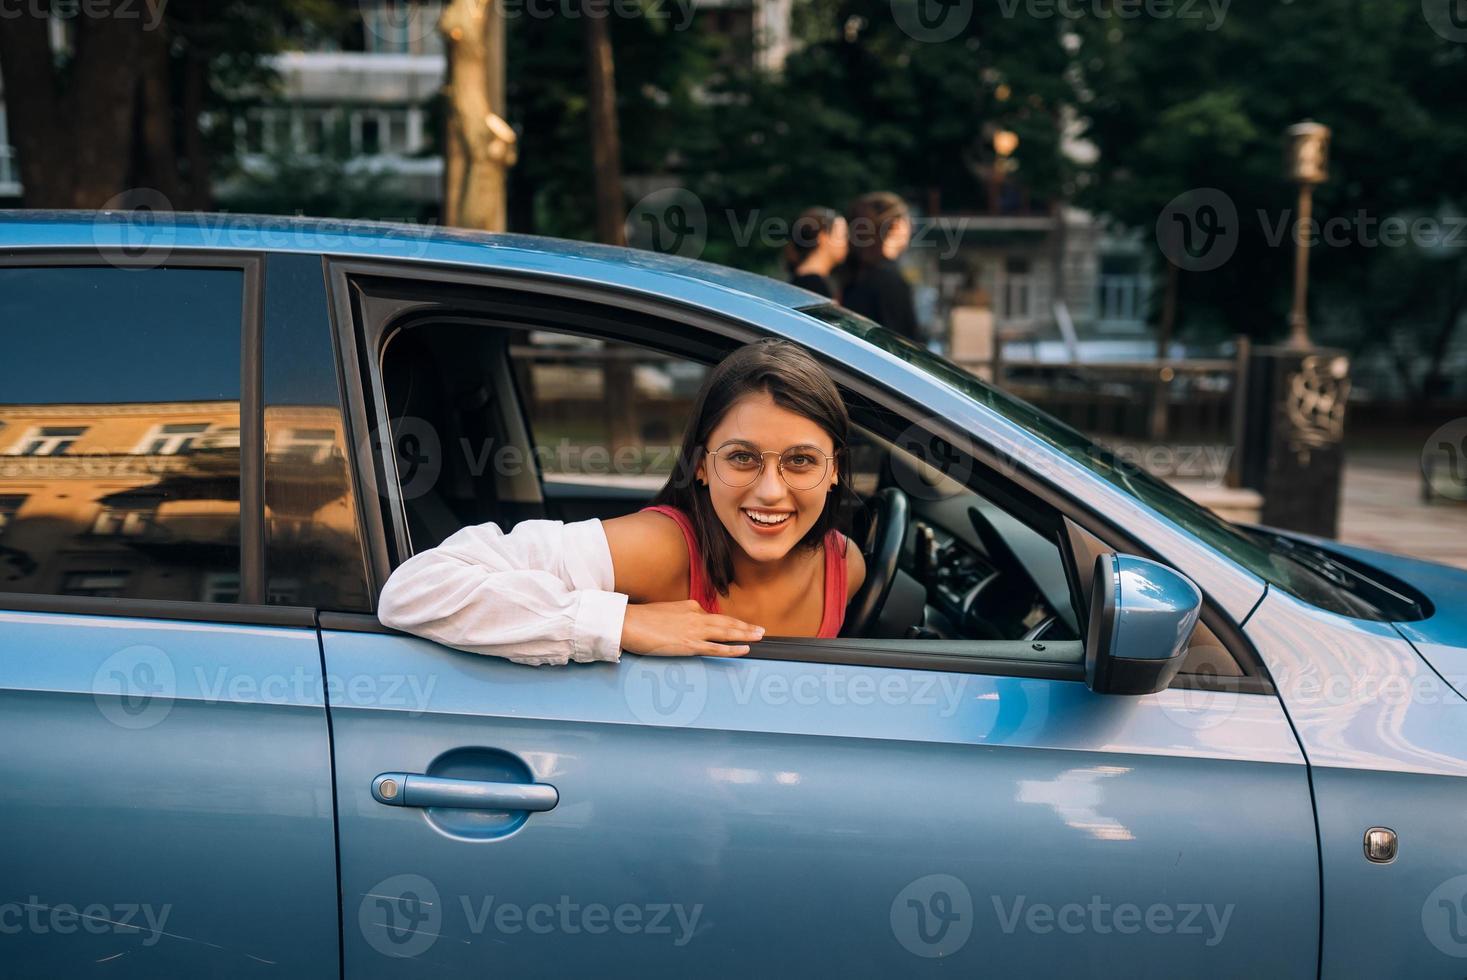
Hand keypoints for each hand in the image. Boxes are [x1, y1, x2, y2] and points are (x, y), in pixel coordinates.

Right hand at [620, 600, 764, 656]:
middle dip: (745, 626)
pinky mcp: (689, 645)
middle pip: (726, 622)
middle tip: (761, 630)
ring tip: (760, 636)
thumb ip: (680, 618)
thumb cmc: (641, 620)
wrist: (627, 622)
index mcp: (690, 606)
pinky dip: (733, 648)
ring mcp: (694, 630)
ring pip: (726, 632)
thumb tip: (685, 627)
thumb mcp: (665, 612)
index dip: (729, 624)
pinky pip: (717, 648)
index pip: (713, 617)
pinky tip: (745, 649)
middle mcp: (696, 615)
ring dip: (745, 634)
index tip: (740, 627)